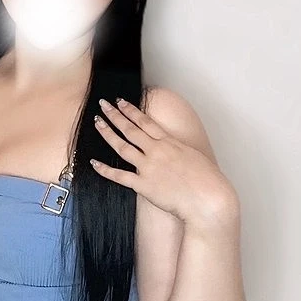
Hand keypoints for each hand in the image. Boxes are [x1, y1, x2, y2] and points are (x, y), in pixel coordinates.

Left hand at [91, 96, 235, 224]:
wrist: (207, 199)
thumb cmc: (207, 180)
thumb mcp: (193, 156)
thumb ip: (178, 150)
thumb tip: (172, 148)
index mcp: (170, 142)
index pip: (145, 122)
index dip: (131, 110)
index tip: (120, 101)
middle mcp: (156, 151)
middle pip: (130, 129)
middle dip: (115, 115)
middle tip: (103, 104)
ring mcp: (148, 167)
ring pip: (122, 146)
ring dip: (107, 133)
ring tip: (97, 122)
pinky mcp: (143, 185)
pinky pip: (119, 176)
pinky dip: (105, 169)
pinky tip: (93, 162)